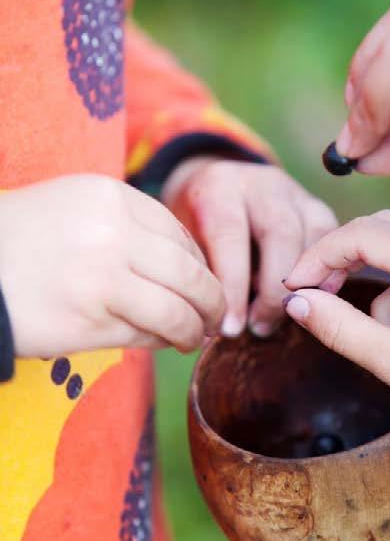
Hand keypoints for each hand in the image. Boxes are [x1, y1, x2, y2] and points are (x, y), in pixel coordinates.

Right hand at [0, 175, 224, 356]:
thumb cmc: (21, 241)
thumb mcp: (74, 207)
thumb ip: (126, 225)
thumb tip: (187, 266)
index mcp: (111, 198)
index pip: (176, 233)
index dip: (198, 263)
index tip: (201, 281)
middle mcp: (113, 233)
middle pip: (188, 272)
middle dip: (211, 299)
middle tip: (217, 315)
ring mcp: (103, 278)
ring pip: (175, 309)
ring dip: (193, 329)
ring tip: (194, 337)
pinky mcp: (91, 321)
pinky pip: (144, 334)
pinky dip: (160, 341)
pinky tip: (161, 343)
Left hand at [162, 159, 337, 336]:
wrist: (215, 191)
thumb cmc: (195, 227)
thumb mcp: (187, 245)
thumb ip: (202, 279)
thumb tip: (212, 336)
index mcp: (219, 187)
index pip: (230, 237)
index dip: (233, 289)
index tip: (230, 329)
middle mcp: (262, 184)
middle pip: (281, 235)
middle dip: (273, 291)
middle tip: (259, 327)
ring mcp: (296, 194)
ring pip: (316, 238)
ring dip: (305, 287)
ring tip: (282, 318)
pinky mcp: (318, 208)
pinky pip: (332, 244)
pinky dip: (325, 277)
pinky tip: (309, 303)